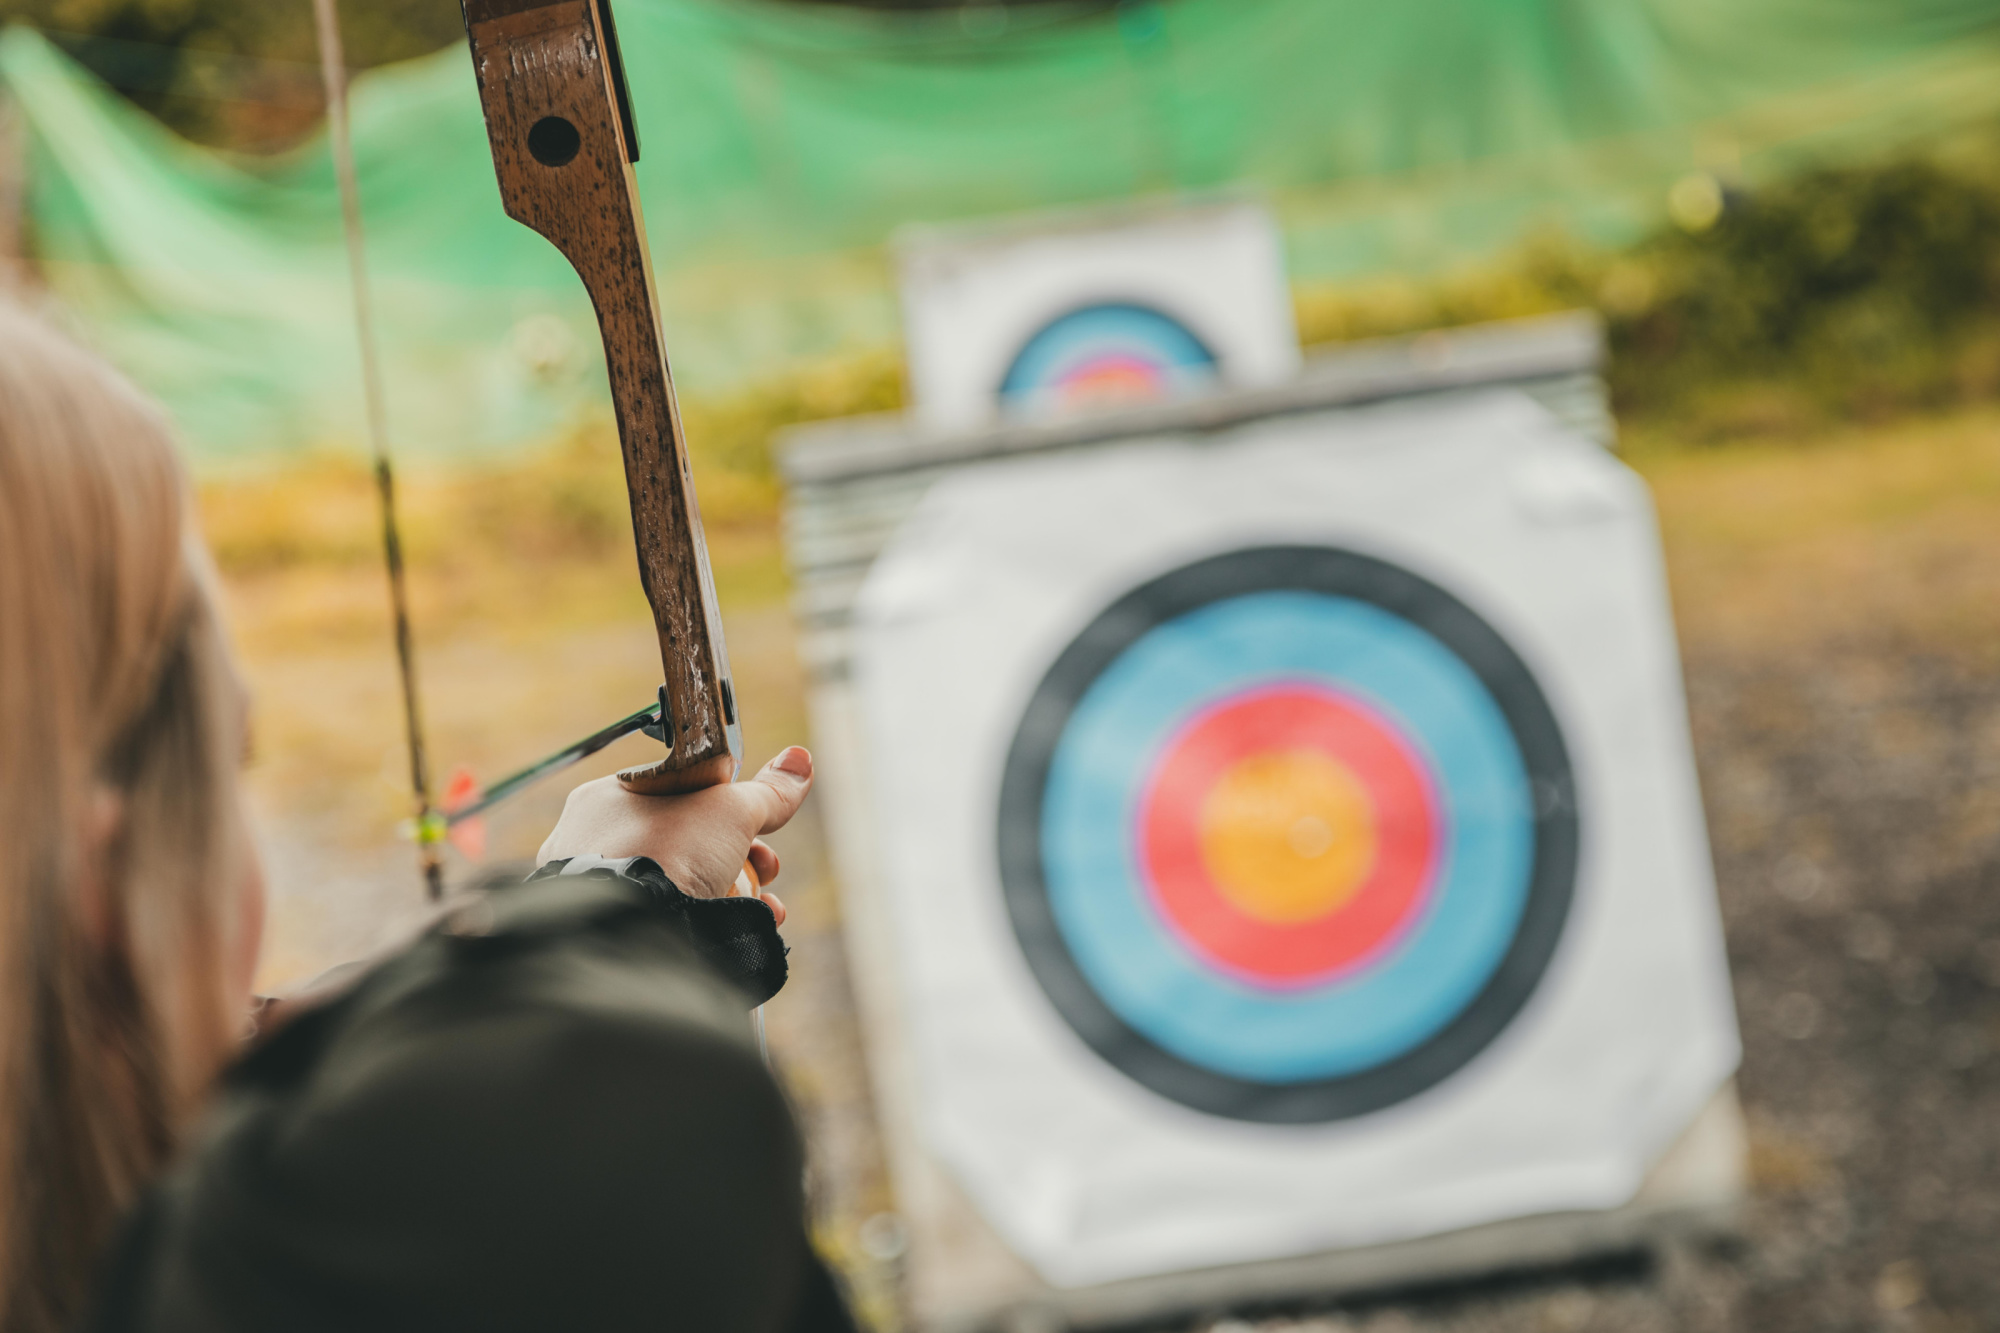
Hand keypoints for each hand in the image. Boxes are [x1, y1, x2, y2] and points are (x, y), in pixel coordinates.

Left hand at [538, 746, 813, 921]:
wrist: (632, 928)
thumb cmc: (667, 852)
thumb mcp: (730, 810)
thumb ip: (767, 791)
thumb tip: (799, 761)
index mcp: (607, 800)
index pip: (676, 793)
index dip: (723, 807)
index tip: (754, 820)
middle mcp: (593, 844)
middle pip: (687, 843)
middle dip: (740, 855)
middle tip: (765, 865)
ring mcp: (601, 892)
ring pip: (682, 884)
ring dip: (736, 890)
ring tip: (764, 901)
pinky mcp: (615, 932)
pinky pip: (669, 919)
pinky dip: (715, 920)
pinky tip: (746, 923)